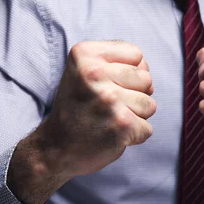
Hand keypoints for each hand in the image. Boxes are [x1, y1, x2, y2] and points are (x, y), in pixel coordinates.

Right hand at [7, 40, 156, 203]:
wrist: (54, 148)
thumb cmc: (77, 108)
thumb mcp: (84, 72)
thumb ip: (115, 62)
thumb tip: (147, 74)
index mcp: (84, 54)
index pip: (136, 54)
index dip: (127, 73)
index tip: (104, 87)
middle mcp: (94, 74)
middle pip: (146, 79)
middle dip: (133, 95)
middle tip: (105, 108)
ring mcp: (108, 100)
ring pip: (149, 104)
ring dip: (134, 117)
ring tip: (107, 121)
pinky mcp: (120, 125)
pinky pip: (147, 128)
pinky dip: (133, 136)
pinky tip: (111, 135)